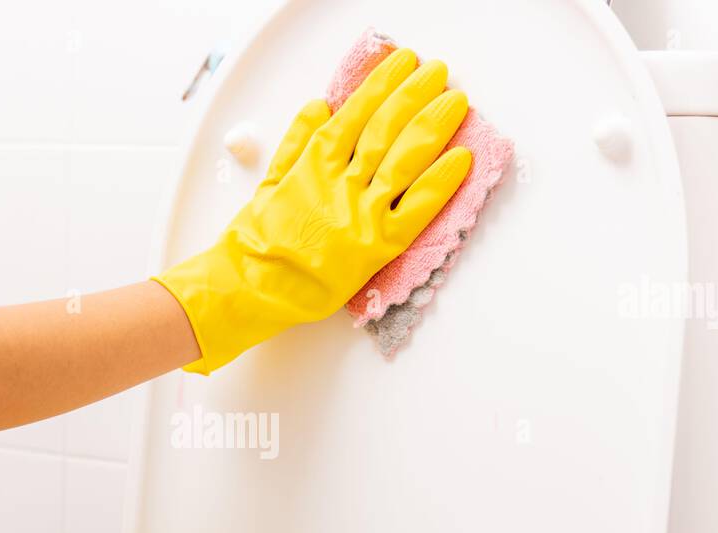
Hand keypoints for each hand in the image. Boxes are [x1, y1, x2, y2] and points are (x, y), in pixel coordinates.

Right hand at [154, 48, 471, 373]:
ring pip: (405, 160)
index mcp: (314, 163)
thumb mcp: (271, 181)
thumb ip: (296, 141)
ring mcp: (362, 213)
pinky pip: (417, 209)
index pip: (356, 113)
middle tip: (438, 72)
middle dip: (414, 94)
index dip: (382, 84)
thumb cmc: (258, 240)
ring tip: (456, 102)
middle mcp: (342, 183)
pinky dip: (441, 182)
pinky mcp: (378, 246)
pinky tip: (461, 158)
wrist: (256, 287)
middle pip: (386, 128)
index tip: (403, 62)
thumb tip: (320, 104)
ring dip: (433, 126)